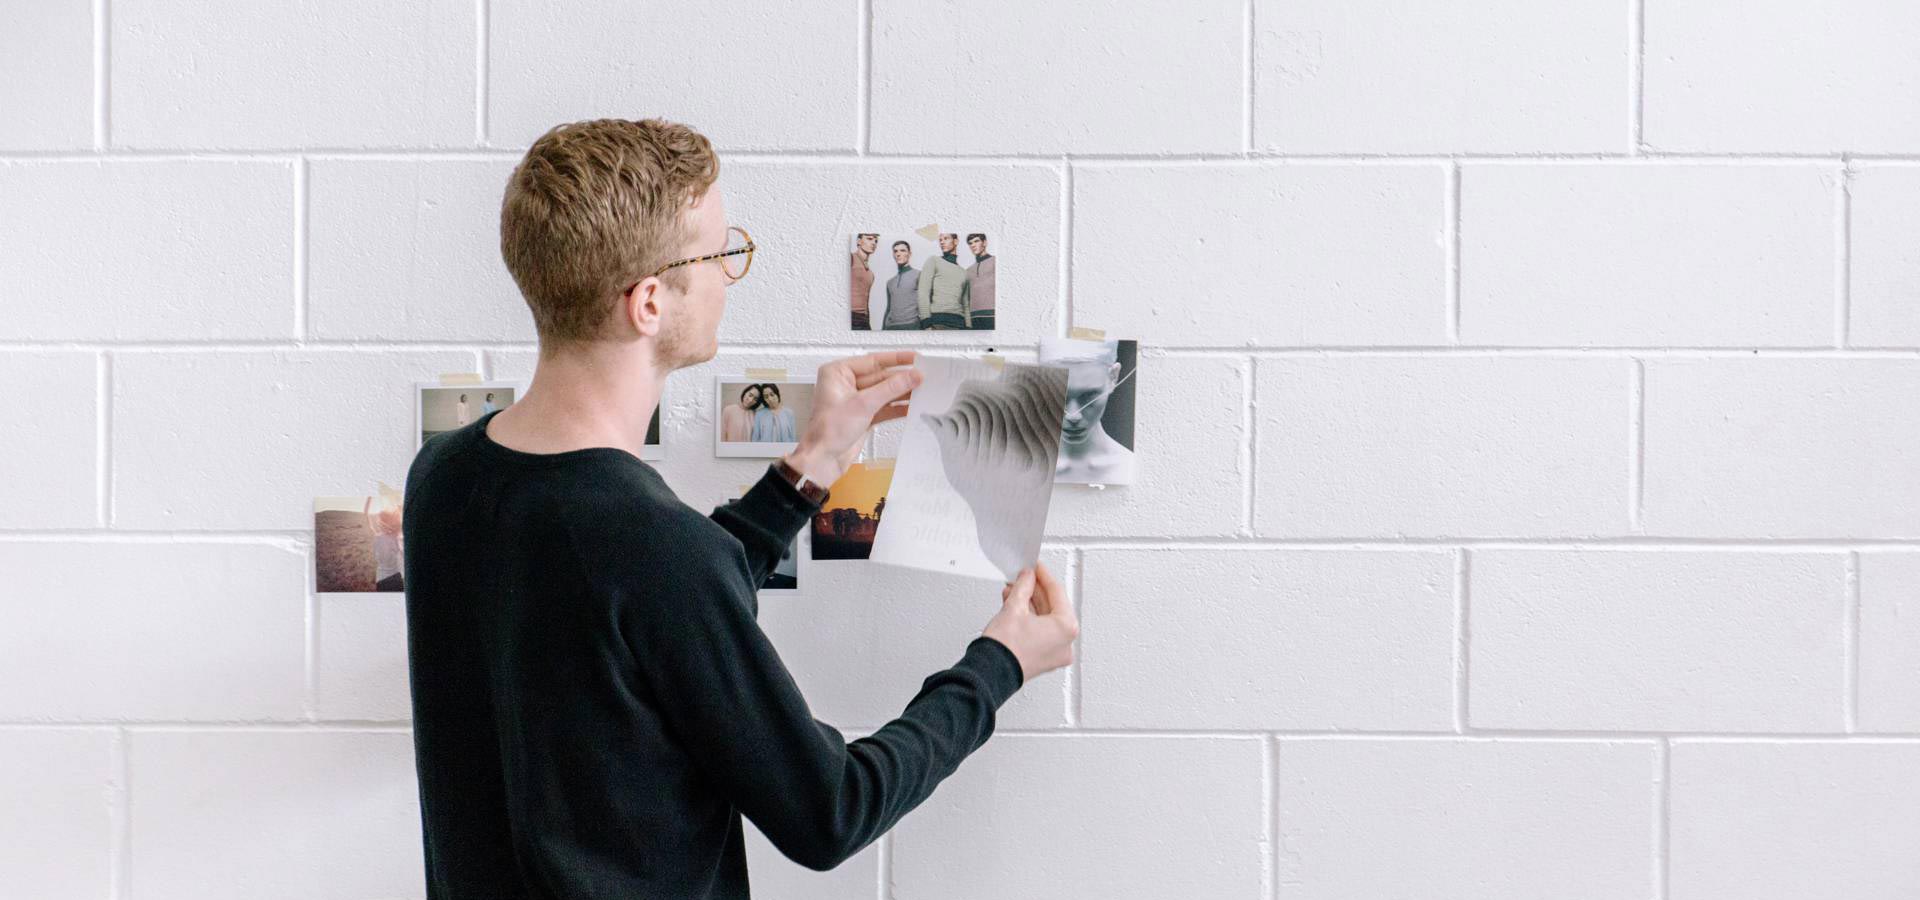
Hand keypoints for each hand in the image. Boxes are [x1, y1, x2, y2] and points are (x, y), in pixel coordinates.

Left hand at [783, 350, 923, 485]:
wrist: (824, 459)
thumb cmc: (829, 431)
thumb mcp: (864, 404)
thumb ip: (891, 388)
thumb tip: (912, 376)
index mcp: (838, 373)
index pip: (872, 360)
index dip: (896, 359)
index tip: (915, 358)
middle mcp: (846, 384)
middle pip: (880, 376)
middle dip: (902, 378)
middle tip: (924, 376)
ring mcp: (855, 400)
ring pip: (884, 392)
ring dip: (902, 393)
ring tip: (923, 390)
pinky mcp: (863, 415)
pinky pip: (884, 407)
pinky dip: (897, 407)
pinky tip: (912, 406)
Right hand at [981, 564, 1077, 683]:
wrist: (990, 673)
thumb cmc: (1005, 649)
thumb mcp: (1014, 608)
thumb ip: (1024, 587)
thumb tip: (1027, 577)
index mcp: (1067, 629)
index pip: (1057, 593)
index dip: (1043, 575)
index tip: (1035, 567)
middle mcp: (1065, 643)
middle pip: (1052, 607)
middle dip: (1035, 590)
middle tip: (1024, 577)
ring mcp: (1055, 653)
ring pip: (1045, 619)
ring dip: (1030, 603)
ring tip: (1015, 590)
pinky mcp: (1043, 658)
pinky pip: (1040, 632)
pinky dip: (1030, 619)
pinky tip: (1016, 606)